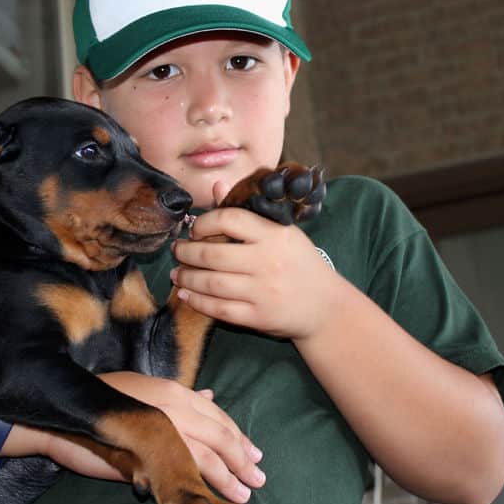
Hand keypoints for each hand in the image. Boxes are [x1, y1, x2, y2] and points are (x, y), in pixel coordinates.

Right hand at [35, 371, 264, 503]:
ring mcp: (162, 429)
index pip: (217, 416)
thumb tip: (210, 397)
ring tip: (243, 493)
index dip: (238, 436)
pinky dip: (202, 486)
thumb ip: (180, 398)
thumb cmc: (107, 399)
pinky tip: (213, 499)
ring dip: (228, 476)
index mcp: (173, 391)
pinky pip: (182, 471)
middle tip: (258, 477)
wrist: (69, 411)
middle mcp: (173, 407)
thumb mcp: (146, 391)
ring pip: (206, 455)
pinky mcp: (147, 453)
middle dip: (241, 459)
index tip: (253, 454)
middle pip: (219, 435)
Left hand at [170, 199, 337, 339]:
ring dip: (187, 278)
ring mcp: (263, 291)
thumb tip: (216, 186)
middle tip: (177, 252)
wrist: (326, 306)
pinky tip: (186, 295)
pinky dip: (197, 302)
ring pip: (212, 284)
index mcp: (274, 235)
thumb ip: (247, 213)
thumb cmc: (299, 263)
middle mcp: (268, 261)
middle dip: (186, 253)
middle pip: (213, 255)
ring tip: (177, 274)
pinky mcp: (259, 317)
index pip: (230, 219)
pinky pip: (219, 310)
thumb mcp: (281, 232)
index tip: (194, 229)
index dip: (204, 222)